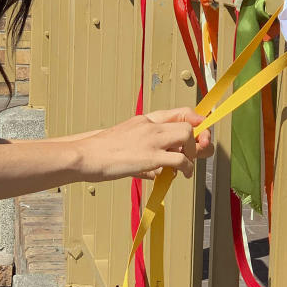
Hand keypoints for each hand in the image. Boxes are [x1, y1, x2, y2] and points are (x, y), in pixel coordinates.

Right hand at [76, 107, 212, 181]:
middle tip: (197, 152)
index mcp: (144, 120)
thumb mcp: (125, 141)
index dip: (195, 120)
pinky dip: (187, 168)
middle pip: (187, 123)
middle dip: (199, 138)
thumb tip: (159, 172)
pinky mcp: (150, 156)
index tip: (200, 131)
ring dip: (193, 152)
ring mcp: (151, 139)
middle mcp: (150, 125)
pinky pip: (180, 160)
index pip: (178, 112)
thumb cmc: (102, 152)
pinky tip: (182, 175)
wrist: (86, 155)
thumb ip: (145, 150)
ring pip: (187, 136)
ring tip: (186, 166)